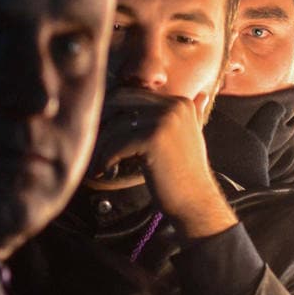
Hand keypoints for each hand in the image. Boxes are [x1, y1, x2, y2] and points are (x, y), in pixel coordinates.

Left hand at [92, 87, 237, 240]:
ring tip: (97, 161)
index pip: (134, 94)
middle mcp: (174, 106)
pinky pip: (117, 145)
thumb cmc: (188, 172)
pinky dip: (105, 159)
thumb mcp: (193, 135)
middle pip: (122, 101)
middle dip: (103, 120)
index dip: (113, 110)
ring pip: (117, 126)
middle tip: (91, 140)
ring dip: (102, 145)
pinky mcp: (153, 138)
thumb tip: (202, 94)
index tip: (102, 129)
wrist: (195, 201)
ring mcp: (165, 121)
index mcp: (180, 102)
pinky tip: (103, 171)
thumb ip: (193, 113)